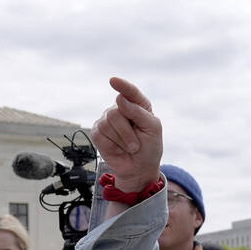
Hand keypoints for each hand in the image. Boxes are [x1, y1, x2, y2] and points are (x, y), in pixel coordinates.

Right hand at [91, 76, 163, 191]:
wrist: (139, 168)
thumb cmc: (149, 147)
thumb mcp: (153, 128)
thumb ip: (138, 112)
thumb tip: (120, 100)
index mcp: (138, 105)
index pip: (130, 92)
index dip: (122, 86)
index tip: (113, 81)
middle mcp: (121, 109)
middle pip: (115, 111)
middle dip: (127, 131)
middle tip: (136, 145)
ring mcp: (107, 120)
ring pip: (107, 123)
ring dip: (121, 140)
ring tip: (129, 147)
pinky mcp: (98, 132)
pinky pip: (100, 134)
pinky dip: (111, 145)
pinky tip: (117, 148)